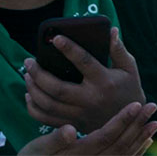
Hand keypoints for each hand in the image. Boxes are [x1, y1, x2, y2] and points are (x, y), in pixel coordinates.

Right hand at [18, 103, 156, 155]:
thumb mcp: (37, 151)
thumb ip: (55, 141)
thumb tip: (70, 130)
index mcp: (78, 155)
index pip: (106, 136)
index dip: (122, 120)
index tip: (136, 104)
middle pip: (120, 145)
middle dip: (137, 126)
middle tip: (153, 106)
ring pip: (124, 155)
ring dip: (141, 138)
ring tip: (156, 122)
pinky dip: (136, 152)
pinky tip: (146, 142)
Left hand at [25, 25, 144, 133]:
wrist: (129, 121)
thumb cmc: (128, 88)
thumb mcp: (129, 68)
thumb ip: (118, 49)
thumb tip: (110, 30)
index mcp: (104, 81)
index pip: (84, 62)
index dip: (69, 49)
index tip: (55, 38)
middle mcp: (90, 99)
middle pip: (58, 89)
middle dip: (39, 73)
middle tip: (28, 60)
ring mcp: (80, 115)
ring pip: (49, 105)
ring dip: (33, 89)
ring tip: (27, 74)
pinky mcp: (72, 125)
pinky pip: (46, 120)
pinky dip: (33, 108)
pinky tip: (29, 95)